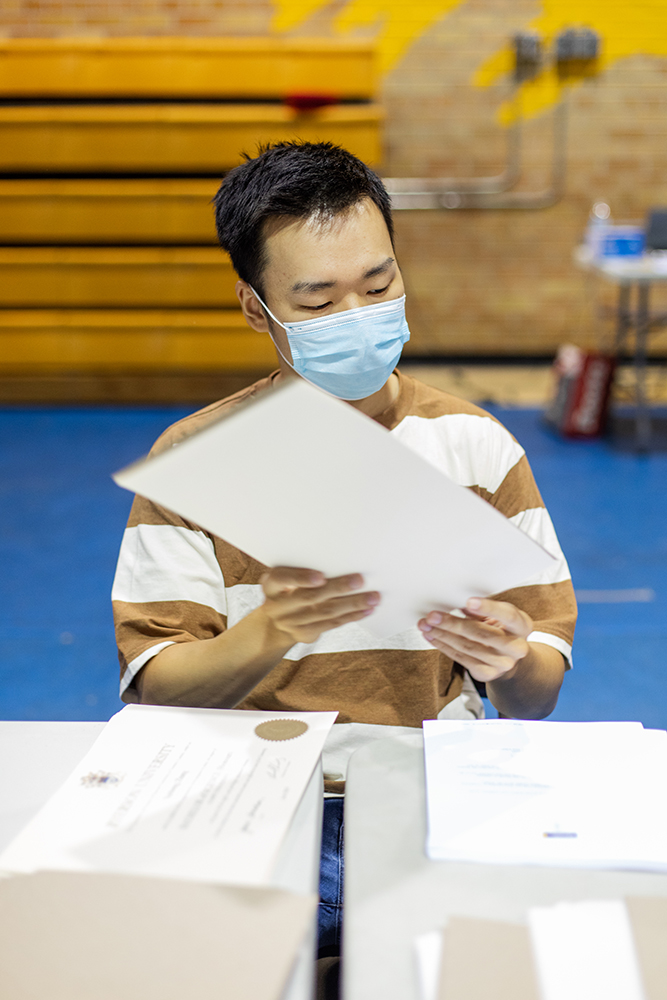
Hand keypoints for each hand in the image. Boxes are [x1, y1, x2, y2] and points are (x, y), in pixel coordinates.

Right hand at [260, 567, 379, 645]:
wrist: (275, 623)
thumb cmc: (287, 589)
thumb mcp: (285, 578)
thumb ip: (302, 568)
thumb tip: (341, 557)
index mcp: (271, 585)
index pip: (282, 579)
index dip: (300, 578)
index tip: (320, 577)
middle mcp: (278, 606)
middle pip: (310, 597)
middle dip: (338, 588)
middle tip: (360, 580)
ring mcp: (291, 623)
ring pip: (325, 612)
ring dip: (352, 604)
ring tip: (373, 597)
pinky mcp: (305, 634)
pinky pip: (331, 624)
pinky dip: (351, 616)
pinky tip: (367, 610)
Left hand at [417, 598, 532, 683]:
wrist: (511, 660)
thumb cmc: (502, 630)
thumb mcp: (500, 617)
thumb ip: (484, 611)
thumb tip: (460, 606)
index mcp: (522, 626)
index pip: (508, 616)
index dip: (488, 609)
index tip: (468, 602)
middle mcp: (516, 648)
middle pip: (482, 634)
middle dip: (453, 624)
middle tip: (432, 616)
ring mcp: (502, 664)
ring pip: (468, 648)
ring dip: (443, 635)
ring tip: (425, 625)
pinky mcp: (487, 674)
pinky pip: (461, 659)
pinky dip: (444, 646)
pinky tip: (432, 636)